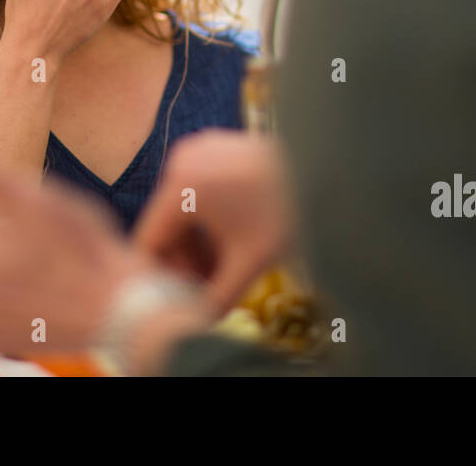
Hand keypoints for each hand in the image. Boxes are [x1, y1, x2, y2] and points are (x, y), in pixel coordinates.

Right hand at [132, 130, 295, 313]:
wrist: (325, 167)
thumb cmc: (287, 211)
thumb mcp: (250, 261)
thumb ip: (217, 299)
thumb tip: (195, 326)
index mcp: (182, 185)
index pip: (149, 240)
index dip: (157, 276)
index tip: (173, 299)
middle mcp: (182, 161)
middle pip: (165, 224)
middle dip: (183, 260)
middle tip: (204, 288)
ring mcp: (198, 151)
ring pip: (181, 209)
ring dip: (195, 242)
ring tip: (220, 268)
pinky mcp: (214, 148)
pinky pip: (196, 191)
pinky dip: (205, 219)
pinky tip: (227, 241)